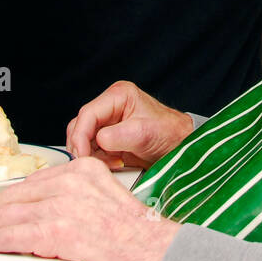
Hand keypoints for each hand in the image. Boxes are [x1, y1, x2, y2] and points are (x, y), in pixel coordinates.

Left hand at [0, 156, 179, 260]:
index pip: (34, 181)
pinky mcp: (58, 231)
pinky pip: (14, 235)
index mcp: (84, 170)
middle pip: (18, 195)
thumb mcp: (103, 201)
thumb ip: (74, 199)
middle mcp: (72, 182)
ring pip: (11, 214)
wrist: (153, 252)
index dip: (8, 197)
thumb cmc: (134, 235)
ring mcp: (64, 205)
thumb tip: (44, 211)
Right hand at [65, 80, 193, 167]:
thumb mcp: (144, 133)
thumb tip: (98, 141)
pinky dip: (98, 160)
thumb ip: (119, 135)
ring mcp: (108, 122)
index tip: (82, 155)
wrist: (181, 146)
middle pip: (80, 126)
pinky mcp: (109, 138)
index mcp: (118, 95)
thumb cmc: (169, 133)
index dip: (81, 136)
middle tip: (90, 164)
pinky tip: (114, 164)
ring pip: (83, 139)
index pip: (88, 114)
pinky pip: (92, 149)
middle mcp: (110, 106)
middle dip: (83, 146)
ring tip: (111, 163)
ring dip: (91, 155)